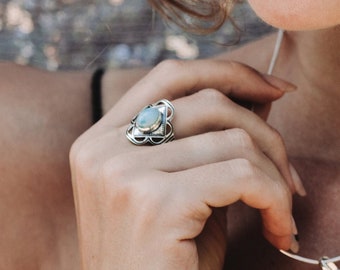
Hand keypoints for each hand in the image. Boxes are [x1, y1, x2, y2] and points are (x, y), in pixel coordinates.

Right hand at [70, 60, 300, 269]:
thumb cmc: (165, 254)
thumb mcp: (186, 186)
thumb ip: (212, 139)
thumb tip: (260, 97)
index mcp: (103, 138)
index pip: (171, 76)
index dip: (228, 71)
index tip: (273, 87)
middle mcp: (103, 149)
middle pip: (208, 102)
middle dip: (266, 133)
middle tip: (288, 174)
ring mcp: (122, 174)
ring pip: (232, 139)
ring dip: (275, 174)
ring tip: (281, 209)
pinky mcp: (154, 204)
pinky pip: (240, 175)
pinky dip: (274, 199)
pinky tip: (277, 228)